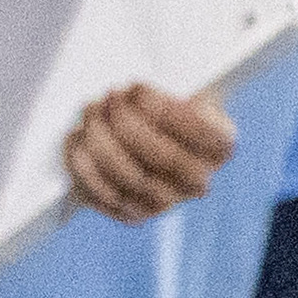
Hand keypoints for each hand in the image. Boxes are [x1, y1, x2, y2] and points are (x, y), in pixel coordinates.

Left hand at [62, 84, 232, 224]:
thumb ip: (174, 83)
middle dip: (127, 124)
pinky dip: (82, 166)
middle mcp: (199, 180)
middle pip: (165, 158)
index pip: (201, 132)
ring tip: (89, 112)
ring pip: (130, 179)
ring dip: (100, 142)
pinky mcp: (132, 214)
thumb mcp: (181, 84)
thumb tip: (137, 90)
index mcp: (220, 145)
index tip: (136, 87)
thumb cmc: (163, 102)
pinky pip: (103, 196)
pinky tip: (76, 139)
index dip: (163, 110)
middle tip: (106, 97)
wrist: (149, 134)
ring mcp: (166, 202)